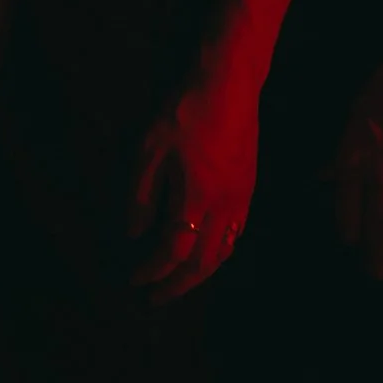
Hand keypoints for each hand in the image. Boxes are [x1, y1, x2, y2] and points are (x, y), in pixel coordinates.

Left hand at [128, 62, 259, 304]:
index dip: (152, 270)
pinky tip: (207, 254)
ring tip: (178, 283)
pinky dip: (219, 254)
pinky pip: (236, 235)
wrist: (230, 84)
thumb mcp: (149, 149)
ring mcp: (241, 199)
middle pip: (201, 263)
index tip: (133, 279)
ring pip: (223, 253)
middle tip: (155, 298)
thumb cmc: (185, 112)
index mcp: (195, 199)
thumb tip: (134, 233)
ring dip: (199, 275)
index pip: (172, 251)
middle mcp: (223, 207)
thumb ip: (140, 195)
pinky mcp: (249, 189)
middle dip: (176, 285)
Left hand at [332, 18, 382, 279]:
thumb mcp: (355, 114)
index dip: (350, 229)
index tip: (351, 242)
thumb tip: (324, 175)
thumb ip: (342, 152)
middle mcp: (381, 174)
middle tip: (377, 273)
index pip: (347, 208)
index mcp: (353, 157)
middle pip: (376, 226)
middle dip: (376, 253)